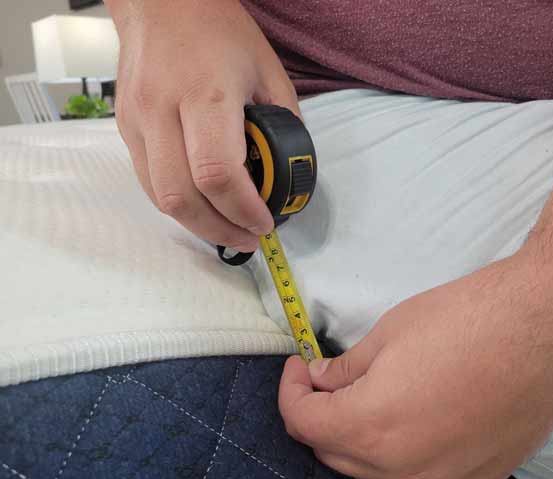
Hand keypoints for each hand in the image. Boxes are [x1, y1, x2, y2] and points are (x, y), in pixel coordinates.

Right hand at [107, 0, 299, 249]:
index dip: (243, 210)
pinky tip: (203, 205)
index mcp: (206, 94)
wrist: (162, 2)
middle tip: (248, 238)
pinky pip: (148, 181)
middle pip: (181, 196)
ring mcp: (137, 121)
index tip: (265, 223)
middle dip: (219, 230)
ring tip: (229, 229)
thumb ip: (282, 125)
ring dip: (197, 224)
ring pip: (159, 196)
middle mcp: (162, 110)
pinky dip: (178, 203)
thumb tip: (286, 173)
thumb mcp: (269, 72)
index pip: (217, 174)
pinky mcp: (125, 127)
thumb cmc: (219, 31)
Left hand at [279, 249, 552, 478]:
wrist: (548, 327)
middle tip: (332, 381)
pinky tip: (415, 449)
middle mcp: (400, 469)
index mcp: (369, 426)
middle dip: (323, 416)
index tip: (299, 366)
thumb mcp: (391, 331)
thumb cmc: (468, 320)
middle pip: (334, 454)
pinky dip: (408, 478)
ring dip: (359, 449)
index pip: (302, 421)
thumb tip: (321, 379)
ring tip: (370, 410)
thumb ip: (348, 367)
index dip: (290, 390)